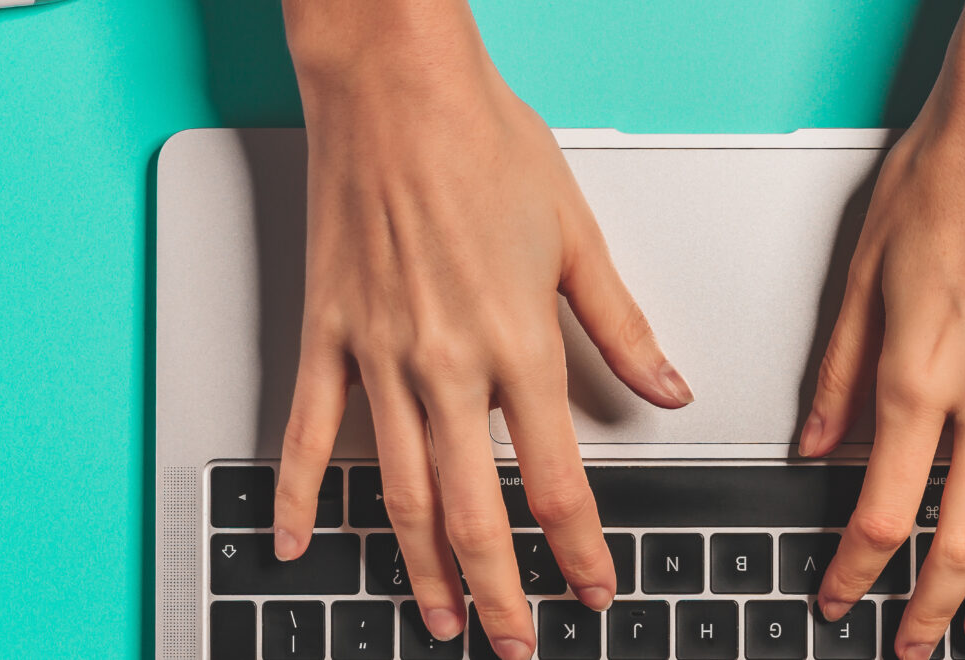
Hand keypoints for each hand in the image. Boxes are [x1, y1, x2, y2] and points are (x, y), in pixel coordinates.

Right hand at [274, 5, 692, 658]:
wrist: (395, 87)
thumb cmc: (482, 144)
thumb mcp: (577, 237)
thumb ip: (622, 328)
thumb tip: (668, 389)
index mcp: (517, 342)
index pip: (557, 480)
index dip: (578, 551)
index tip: (591, 590)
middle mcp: (446, 364)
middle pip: (475, 511)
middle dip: (500, 591)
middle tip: (512, 644)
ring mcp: (376, 357)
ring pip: (398, 492)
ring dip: (420, 567)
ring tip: (438, 616)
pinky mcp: (325, 337)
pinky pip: (306, 435)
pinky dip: (297, 496)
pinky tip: (296, 545)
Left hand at [798, 3, 964, 655]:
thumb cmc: (943, 178)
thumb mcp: (858, 276)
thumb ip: (839, 375)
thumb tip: (814, 444)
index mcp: (917, 380)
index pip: (882, 513)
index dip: (857, 574)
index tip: (841, 598)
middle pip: (962, 537)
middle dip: (931, 604)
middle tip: (918, 640)